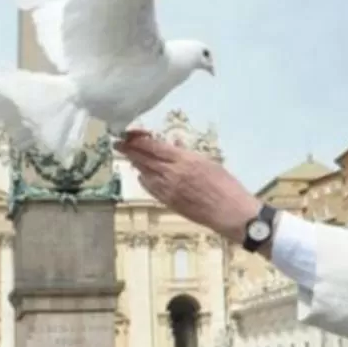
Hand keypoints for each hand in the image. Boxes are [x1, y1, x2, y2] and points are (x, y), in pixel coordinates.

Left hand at [114, 130, 261, 242]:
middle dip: (129, 150)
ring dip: (136, 164)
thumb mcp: (209, 162)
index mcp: (184, 160)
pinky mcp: (169, 202)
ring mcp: (168, 189)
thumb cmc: (226, 185)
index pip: (153, 147)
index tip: (127, 134)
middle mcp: (172, 174)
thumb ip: (188, 154)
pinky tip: (142, 176)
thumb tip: (174, 144)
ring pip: (144, 173)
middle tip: (118, 144)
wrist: (230, 212)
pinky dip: (144, 180)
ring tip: (129, 156)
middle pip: (144, 159)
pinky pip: (150, 188)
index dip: (137, 140)